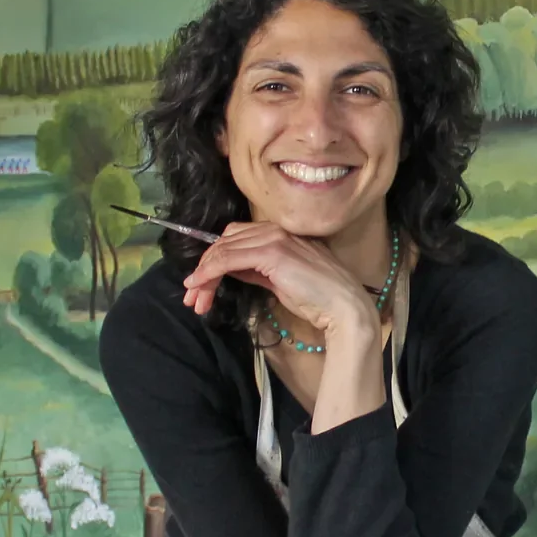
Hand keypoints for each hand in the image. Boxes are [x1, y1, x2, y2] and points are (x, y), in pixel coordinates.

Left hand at [182, 221, 378, 337]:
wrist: (343, 306)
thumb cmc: (317, 298)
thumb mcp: (278, 281)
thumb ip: (254, 271)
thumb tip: (228, 271)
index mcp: (278, 234)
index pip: (234, 239)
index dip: (213, 261)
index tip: (200, 287)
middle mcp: (274, 230)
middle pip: (224, 243)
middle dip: (203, 270)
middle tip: (192, 298)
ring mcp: (273, 238)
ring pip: (222, 251)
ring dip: (203, 276)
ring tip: (194, 300)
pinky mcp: (271, 252)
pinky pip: (228, 259)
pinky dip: (209, 272)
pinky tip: (199, 285)